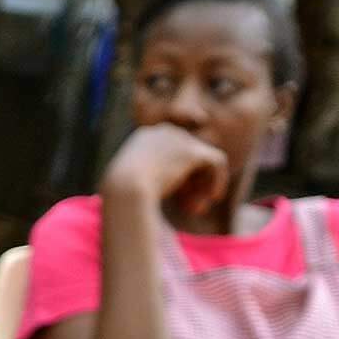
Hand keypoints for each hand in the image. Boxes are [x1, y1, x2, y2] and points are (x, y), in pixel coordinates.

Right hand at [103, 122, 228, 217]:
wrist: (123, 190)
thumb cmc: (120, 194)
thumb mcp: (128, 185)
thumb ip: (146, 180)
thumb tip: (162, 187)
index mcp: (144, 137)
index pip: (170, 151)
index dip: (175, 175)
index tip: (175, 197)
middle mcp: (162, 132)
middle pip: (188, 153)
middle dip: (191, 181)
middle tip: (189, 205)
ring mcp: (178, 139)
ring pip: (203, 158)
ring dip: (203, 183)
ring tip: (199, 207)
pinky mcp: (192, 151)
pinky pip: (216, 161)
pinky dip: (218, 179)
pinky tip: (214, 197)